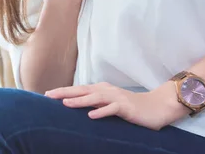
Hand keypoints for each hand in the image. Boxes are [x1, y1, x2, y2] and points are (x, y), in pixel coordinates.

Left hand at [45, 82, 188, 130]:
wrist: (156, 107)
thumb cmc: (132, 107)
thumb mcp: (111, 104)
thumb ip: (97, 104)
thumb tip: (78, 106)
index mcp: (102, 89)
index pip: (80, 89)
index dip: (64, 91)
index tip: (47, 94)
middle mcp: (107, 91)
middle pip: (83, 90)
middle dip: (65, 92)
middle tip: (48, 95)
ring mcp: (117, 98)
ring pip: (95, 98)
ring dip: (79, 100)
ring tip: (65, 104)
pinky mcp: (126, 107)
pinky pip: (112, 109)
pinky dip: (101, 112)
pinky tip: (91, 116)